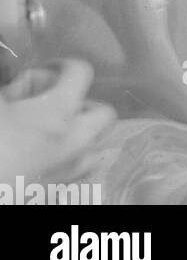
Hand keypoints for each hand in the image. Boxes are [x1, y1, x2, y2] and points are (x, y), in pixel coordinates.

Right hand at [0, 58, 115, 185]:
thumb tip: (16, 72)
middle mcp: (75, 141)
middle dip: (85, 104)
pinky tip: (46, 160)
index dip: (64, 65)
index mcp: (60, 111)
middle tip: (56, 105)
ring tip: (53, 134)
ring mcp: (70, 172)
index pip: (81, 71)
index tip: (47, 70)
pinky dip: (71, 163)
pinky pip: (80, 175)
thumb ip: (10, 80)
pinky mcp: (58, 194)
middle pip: (104, 114)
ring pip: (95, 148)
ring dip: (82, 136)